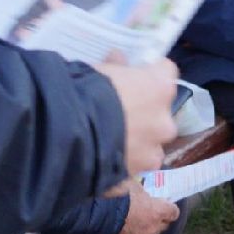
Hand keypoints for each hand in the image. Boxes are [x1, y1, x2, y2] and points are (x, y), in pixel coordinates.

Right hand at [97, 58, 178, 173]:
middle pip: (161, 113)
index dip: (150, 74)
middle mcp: (165, 120)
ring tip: (110, 142)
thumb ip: (116, 66)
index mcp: (160, 87)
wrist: (67, 133)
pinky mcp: (138, 175)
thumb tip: (118, 58)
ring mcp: (153, 151)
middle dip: (145, 113)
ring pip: (151, 144)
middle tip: (120, 113)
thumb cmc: (86, 92)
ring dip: (138, 142)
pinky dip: (124, 165)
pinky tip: (104, 162)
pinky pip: (135, 168)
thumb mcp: (100, 69)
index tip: (136, 76)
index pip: (167, 72)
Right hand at [104, 178, 179, 233]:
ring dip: (148, 229)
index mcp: (158, 211)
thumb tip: (145, 181)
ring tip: (139, 222)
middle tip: (152, 211)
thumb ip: (143, 187)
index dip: (170, 208)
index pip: (174, 212)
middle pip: (164, 225)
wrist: (96, 215)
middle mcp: (153, 228)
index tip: (166, 204)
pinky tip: (128, 231)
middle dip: (160, 218)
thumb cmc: (117, 195)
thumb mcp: (133, 183)